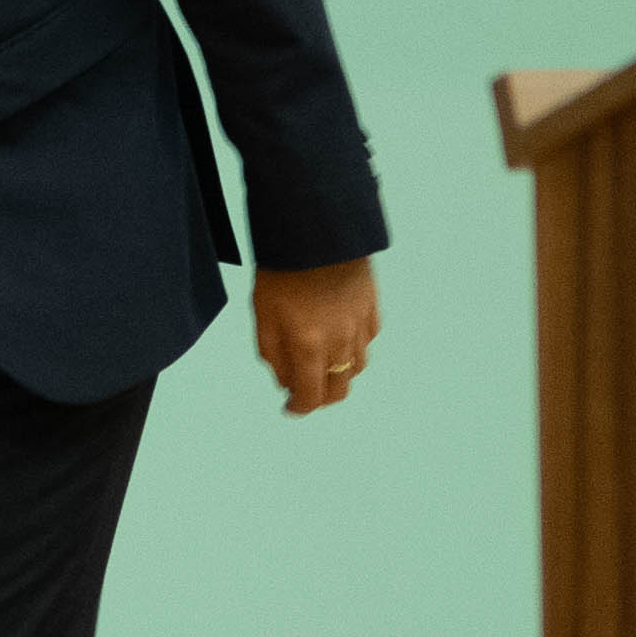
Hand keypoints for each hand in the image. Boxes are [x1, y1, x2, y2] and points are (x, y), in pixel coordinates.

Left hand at [252, 258, 379, 415]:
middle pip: (339, 389)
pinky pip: (367, 341)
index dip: (299, 408)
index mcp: (309, 344)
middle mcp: (340, 340)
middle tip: (305, 392)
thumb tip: (285, 383)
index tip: (290, 408)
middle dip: (321, 398)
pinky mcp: (373, 308)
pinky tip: (338, 338)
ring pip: (357, 368)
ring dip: (338, 373)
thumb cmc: (281, 269)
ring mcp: (360, 325)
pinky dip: (354, 348)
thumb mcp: (263, 313)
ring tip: (320, 363)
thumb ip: (273, 353)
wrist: (316, 228)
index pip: (311, 395)